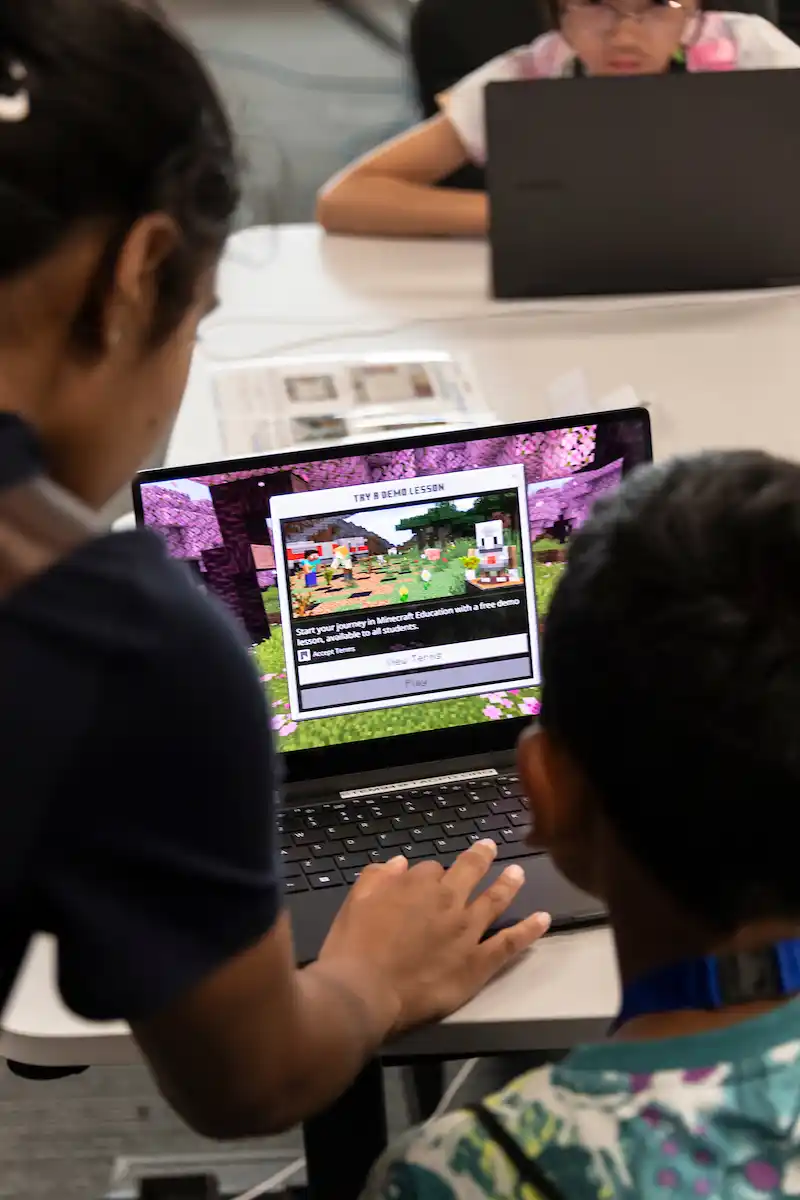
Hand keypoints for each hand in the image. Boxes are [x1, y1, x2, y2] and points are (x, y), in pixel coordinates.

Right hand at [316, 841, 550, 1036]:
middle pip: (469, 872)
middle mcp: (448, 902)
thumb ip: (378, 878)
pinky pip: (509, 943)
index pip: (431, 870)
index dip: (429, 876)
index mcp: (417, 884)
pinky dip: (529, 930)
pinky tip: (543, 919)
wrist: (364, 993)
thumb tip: (399, 864)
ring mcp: (467, 932)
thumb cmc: (353, 948)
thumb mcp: (355, 901)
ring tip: (518, 873)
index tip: (426, 882)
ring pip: (494, 900)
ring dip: (508, 884)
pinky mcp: (478, 963)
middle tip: (489, 849)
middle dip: (480, 858)